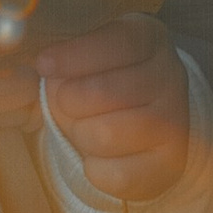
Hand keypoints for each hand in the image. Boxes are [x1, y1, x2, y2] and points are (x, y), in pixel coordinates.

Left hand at [37, 13, 190, 205]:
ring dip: (80, 135)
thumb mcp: (89, 54)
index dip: (76, 55)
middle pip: (103, 93)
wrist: (150, 119)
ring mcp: (176, 121)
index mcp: (149, 38)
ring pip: (105, 136)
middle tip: (67, 102)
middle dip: (68, 102)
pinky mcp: (171, 163)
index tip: (43, 64)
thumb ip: (64, 57)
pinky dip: (95, 168)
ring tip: (84, 127)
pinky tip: (99, 155)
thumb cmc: (105, 79)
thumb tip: (37, 68)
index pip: (118, 43)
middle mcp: (170, 76)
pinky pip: (116, 174)